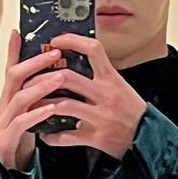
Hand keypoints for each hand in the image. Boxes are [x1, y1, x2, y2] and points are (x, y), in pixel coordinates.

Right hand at [0, 30, 74, 171]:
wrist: (6, 167)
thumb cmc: (20, 136)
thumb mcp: (27, 110)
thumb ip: (36, 92)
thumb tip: (52, 73)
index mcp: (10, 97)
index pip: (13, 68)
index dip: (16, 50)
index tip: (22, 32)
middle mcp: (4, 105)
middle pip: (14, 77)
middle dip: (34, 63)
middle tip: (55, 53)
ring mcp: (3, 122)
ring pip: (19, 99)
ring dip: (40, 86)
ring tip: (59, 78)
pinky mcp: (6, 139)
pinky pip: (21, 124)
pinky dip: (37, 115)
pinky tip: (51, 109)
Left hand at [32, 34, 148, 159]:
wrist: (147, 136)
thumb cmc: (130, 109)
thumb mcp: (119, 84)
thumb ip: (99, 74)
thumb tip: (74, 58)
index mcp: (111, 78)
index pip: (93, 50)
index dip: (72, 41)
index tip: (55, 41)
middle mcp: (105, 94)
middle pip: (68, 78)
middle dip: (43, 78)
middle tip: (30, 80)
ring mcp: (100, 117)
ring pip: (63, 106)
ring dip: (42, 105)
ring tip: (30, 105)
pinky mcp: (96, 137)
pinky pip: (67, 136)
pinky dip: (52, 136)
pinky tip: (44, 133)